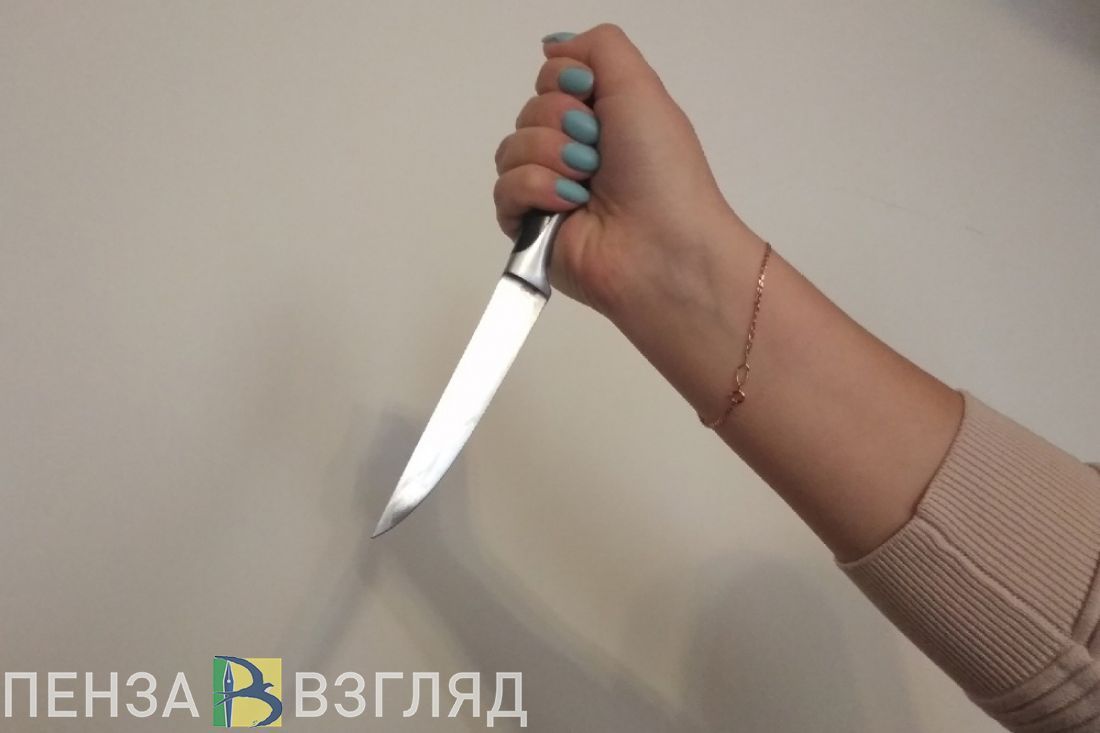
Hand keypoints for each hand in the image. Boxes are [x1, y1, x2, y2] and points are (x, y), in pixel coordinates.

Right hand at [493, 24, 762, 324]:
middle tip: (596, 151)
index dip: (566, 82)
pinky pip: (504, 189)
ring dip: (550, 157)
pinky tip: (568, 206)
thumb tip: (553, 47)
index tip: (593, 98)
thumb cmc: (662, 172)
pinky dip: (535, 190)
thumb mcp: (641, 86)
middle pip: (529, 110)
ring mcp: (551, 191)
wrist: (661, 248)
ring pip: (511, 148)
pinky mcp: (531, 228)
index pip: (551, 78)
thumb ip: (598, 47)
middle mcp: (576, 152)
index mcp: (604, 119)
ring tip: (585, 183)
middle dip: (560, 122)